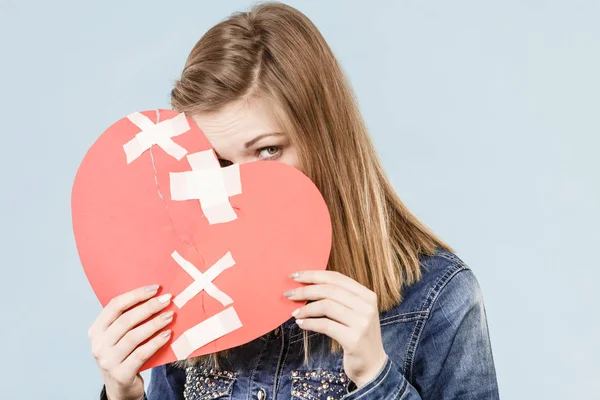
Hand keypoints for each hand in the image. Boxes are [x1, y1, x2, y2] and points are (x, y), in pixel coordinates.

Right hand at [88, 285, 173, 399]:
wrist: (121, 388)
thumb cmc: (124, 355)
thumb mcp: (119, 337)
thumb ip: (129, 319)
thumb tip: (155, 296)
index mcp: (96, 330)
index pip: (115, 305)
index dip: (136, 294)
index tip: (155, 288)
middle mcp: (98, 345)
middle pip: (126, 320)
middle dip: (149, 307)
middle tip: (167, 300)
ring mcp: (108, 361)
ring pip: (134, 336)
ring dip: (155, 323)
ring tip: (170, 315)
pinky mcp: (121, 374)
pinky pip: (141, 353)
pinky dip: (156, 342)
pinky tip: (168, 334)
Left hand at [285, 271, 386, 387]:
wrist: (373, 365)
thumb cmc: (357, 336)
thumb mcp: (354, 313)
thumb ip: (338, 299)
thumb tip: (307, 286)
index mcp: (367, 295)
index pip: (336, 278)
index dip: (314, 275)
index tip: (295, 276)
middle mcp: (367, 306)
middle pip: (329, 290)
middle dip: (305, 290)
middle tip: (289, 294)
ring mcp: (362, 323)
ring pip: (326, 306)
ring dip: (305, 309)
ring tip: (295, 313)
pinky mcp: (354, 339)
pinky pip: (325, 325)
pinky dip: (309, 323)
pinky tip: (301, 324)